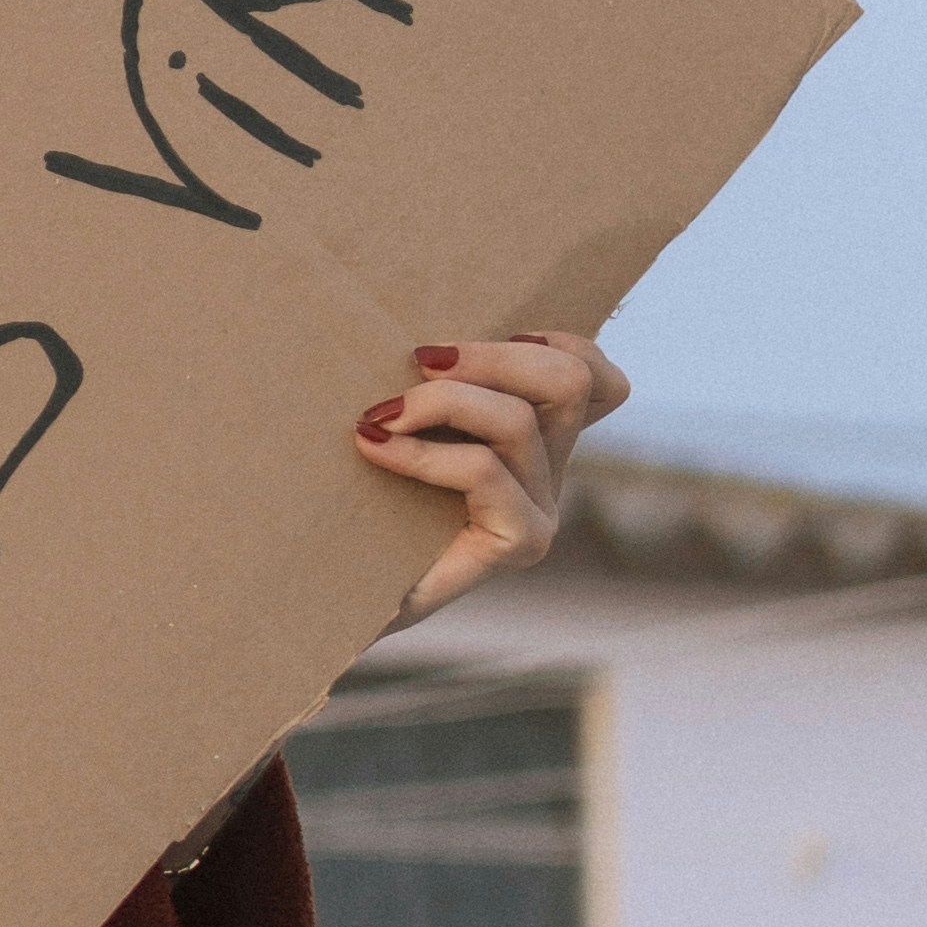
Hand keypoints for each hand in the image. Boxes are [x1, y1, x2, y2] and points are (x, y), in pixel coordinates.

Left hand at [354, 331, 629, 616]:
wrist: (331, 598)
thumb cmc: (355, 503)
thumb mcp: (401, 425)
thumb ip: (431, 383)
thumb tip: (415, 328)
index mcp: (537, 439)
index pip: (596, 378)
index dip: (557, 341)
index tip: (476, 345)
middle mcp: (550, 473)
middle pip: (570, 380)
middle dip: (490, 355)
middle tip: (416, 359)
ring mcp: (540, 510)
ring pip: (518, 420)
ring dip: (440, 401)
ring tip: (375, 416)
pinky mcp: (520, 544)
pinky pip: (485, 470)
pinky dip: (424, 452)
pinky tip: (374, 449)